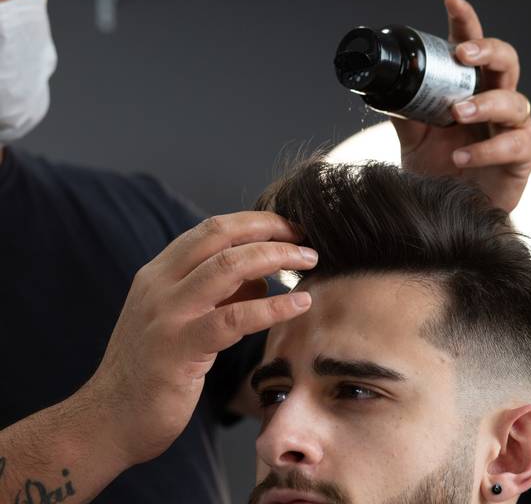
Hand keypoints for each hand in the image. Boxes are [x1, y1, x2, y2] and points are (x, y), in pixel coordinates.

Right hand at [80, 212, 317, 465]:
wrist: (109, 420)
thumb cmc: (153, 371)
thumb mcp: (181, 321)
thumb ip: (216, 295)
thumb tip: (262, 277)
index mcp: (158, 274)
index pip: (210, 230)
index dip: (255, 222)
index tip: (289, 227)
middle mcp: (159, 285)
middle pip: (220, 236)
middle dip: (269, 230)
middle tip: (305, 238)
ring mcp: (167, 315)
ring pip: (229, 267)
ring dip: (275, 258)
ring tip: (309, 261)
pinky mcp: (179, 349)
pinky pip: (234, 318)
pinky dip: (273, 306)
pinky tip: (299, 304)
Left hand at [392, 0, 530, 212]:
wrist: (452, 216)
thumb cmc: (439, 173)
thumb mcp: (415, 142)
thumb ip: (406, 116)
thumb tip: (384, 93)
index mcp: (470, 90)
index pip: (471, 49)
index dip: (465, 23)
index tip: (451, 2)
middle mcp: (495, 103)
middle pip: (506, 62)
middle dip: (487, 50)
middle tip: (463, 55)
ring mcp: (512, 129)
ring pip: (513, 101)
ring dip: (485, 103)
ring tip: (458, 113)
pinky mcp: (522, 157)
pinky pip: (514, 144)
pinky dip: (485, 149)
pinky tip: (462, 156)